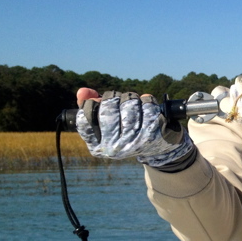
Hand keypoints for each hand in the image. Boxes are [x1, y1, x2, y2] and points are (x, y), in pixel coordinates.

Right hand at [75, 88, 193, 167]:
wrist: (159, 147)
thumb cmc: (128, 131)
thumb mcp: (107, 123)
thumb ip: (92, 106)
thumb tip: (82, 92)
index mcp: (98, 147)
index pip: (84, 118)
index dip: (91, 104)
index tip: (98, 102)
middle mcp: (114, 148)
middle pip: (108, 108)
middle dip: (114, 96)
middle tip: (119, 98)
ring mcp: (133, 142)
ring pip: (129, 105)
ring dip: (132, 97)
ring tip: (134, 103)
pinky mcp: (152, 135)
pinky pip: (147, 106)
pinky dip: (147, 100)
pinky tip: (147, 105)